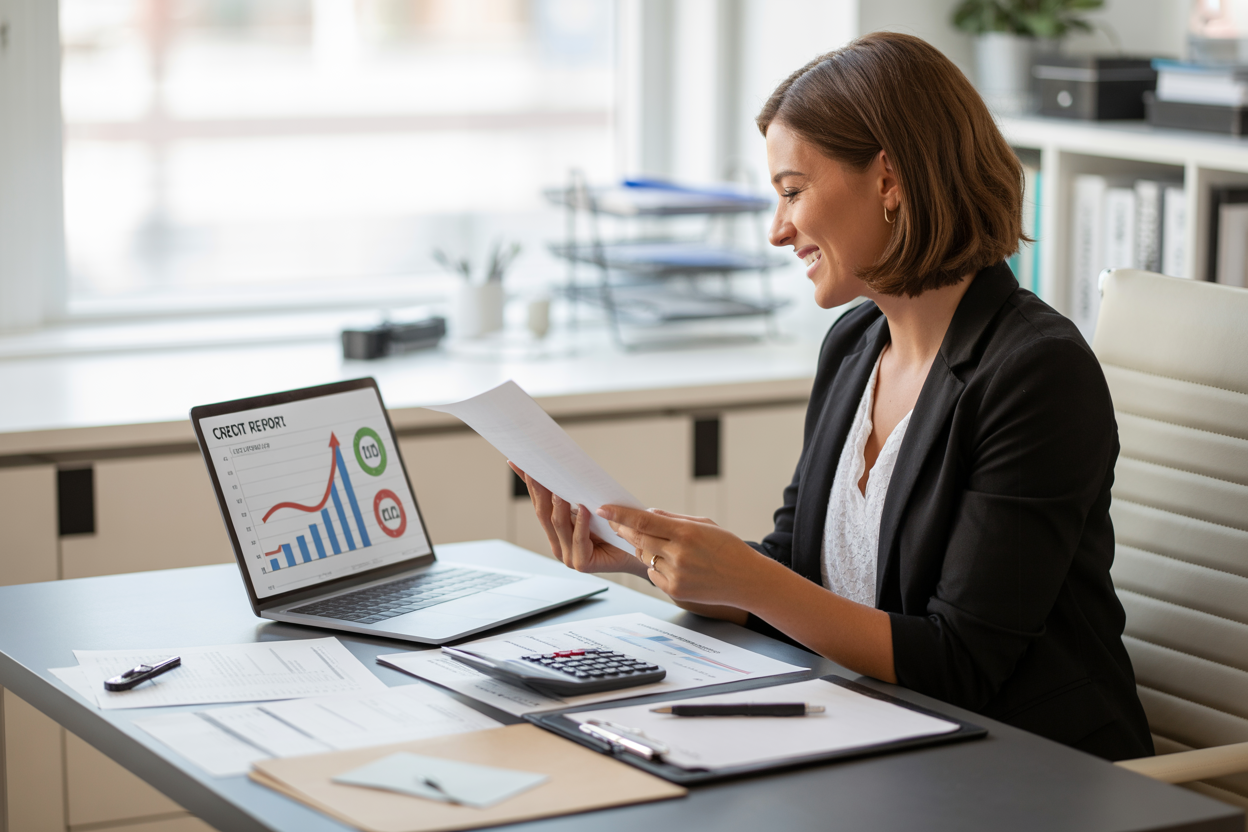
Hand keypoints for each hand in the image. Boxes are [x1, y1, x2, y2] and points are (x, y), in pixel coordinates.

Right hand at [508, 462, 641, 575]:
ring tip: (559, 487)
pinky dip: (581, 523)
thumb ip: (574, 494)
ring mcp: (568, 556)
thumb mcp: (590, 506)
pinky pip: (579, 539)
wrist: (637, 553)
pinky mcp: (582, 564)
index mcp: (556, 532)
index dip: (531, 485)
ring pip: (559, 525)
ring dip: (558, 505)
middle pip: (543, 514)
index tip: (523, 464)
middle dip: (539, 491)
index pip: (539, 504)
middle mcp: (558, 544)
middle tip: (537, 471)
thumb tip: (562, 469)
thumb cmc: (615, 529)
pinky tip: (584, 508)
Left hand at [597, 504, 768, 605]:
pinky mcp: (676, 590)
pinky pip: (654, 574)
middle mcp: (679, 554)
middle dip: (625, 531)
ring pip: (646, 558)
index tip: (604, 509)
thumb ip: (673, 520)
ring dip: (645, 549)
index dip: (621, 515)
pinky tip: (672, 564)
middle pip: (639, 540)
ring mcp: (677, 574)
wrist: (747, 580)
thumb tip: (646, 515)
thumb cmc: (728, 548)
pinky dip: (656, 567)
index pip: (644, 521)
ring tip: (660, 545)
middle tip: (614, 523)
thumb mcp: (704, 525)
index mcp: (686, 532)